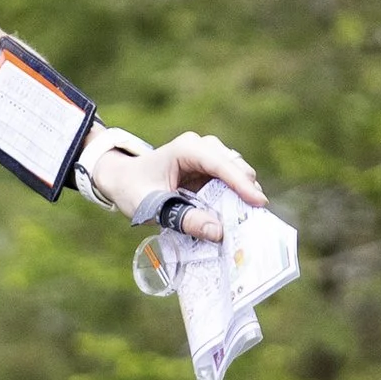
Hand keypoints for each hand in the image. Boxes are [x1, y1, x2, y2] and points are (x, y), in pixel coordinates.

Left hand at [84, 130, 264, 242]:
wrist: (121, 178)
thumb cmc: (132, 189)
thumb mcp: (153, 208)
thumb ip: (184, 220)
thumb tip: (218, 232)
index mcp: (187, 149)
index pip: (221, 164)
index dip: (241, 183)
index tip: (259, 202)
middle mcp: (201, 147)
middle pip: (235, 166)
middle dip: (246, 191)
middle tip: (254, 220)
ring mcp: (208, 156)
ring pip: (236, 173)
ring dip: (242, 195)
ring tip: (247, 220)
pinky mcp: (210, 169)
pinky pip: (230, 182)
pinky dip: (235, 198)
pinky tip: (236, 216)